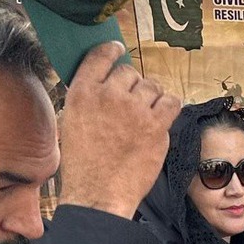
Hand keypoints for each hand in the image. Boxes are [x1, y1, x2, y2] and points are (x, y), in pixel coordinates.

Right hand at [56, 41, 181, 219]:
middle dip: (131, 85)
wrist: (98, 193)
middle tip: (129, 103)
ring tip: (143, 113)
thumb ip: (89, 97)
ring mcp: (135, 110)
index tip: (117, 50)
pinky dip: (168, 106)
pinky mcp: (156, 126)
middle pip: (130, 72)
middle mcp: (109, 96)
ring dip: (150, 96)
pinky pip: (172, 102)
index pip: (101, 56)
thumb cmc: (84, 163)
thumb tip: (106, 82)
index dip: (112, 51)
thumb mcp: (72, 121)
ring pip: (152, 86)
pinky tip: (160, 116)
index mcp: (83, 93)